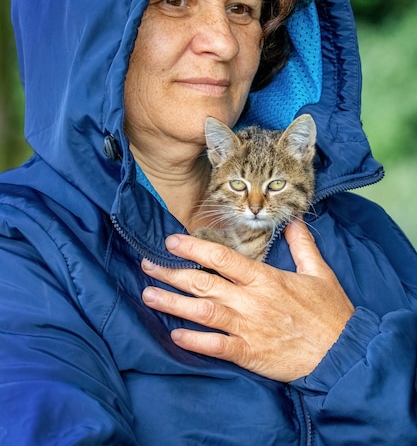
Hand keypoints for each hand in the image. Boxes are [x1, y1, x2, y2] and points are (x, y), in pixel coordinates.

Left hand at [141, 220, 353, 380]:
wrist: (342, 355)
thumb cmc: (330, 313)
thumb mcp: (319, 273)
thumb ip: (302, 245)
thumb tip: (295, 221)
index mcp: (265, 279)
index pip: (221, 258)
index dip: (193, 248)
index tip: (171, 241)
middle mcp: (251, 300)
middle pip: (203, 283)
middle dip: (172, 272)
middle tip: (148, 264)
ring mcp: (248, 328)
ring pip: (202, 312)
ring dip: (173, 303)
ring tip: (148, 294)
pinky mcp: (249, 353)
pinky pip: (216, 346)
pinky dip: (194, 341)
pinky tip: (174, 335)